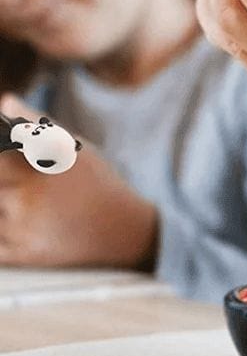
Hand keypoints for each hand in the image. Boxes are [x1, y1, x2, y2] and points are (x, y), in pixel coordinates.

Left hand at [0, 95, 156, 269]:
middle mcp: (28, 195)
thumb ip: (36, 125)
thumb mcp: (75, 148)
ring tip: (19, 199)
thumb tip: (5, 101)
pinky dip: (0, 232)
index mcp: (40, 163)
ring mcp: (23, 227)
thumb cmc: (96, 183)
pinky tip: (15, 222)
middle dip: (2, 179)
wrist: (124, 232)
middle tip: (13, 181)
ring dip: (1, 205)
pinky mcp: (24, 254)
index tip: (3, 150)